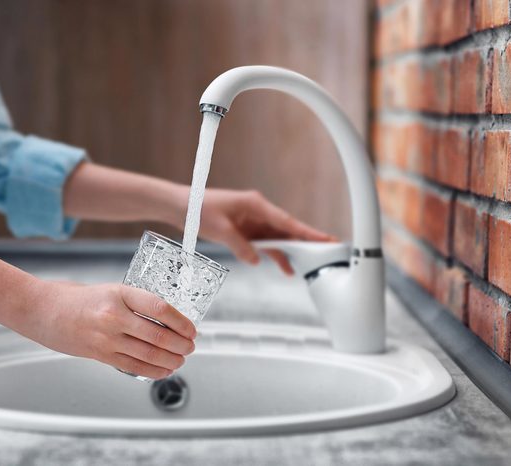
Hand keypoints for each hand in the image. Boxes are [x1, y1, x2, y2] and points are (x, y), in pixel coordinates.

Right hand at [21, 281, 196, 379]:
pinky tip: (164, 370)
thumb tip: (168, 319)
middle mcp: (114, 316)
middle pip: (158, 335)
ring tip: (181, 359)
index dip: (181, 322)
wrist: (43, 310)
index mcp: (120, 293)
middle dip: (181, 345)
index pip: (160, 308)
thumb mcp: (111, 291)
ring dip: (171, 360)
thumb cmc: (79, 299)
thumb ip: (136, 303)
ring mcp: (106, 338)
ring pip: (149, 354)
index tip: (192, 328)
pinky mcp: (100, 355)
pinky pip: (133, 366)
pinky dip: (154, 371)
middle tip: (190, 346)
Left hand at [197, 189, 334, 274]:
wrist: (181, 206)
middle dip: (307, 240)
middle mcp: (258, 211)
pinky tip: (285, 267)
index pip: (286, 221)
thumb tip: (255, 260)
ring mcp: (253, 221)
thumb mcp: (220, 230)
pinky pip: (265, 244)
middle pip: (287, 229)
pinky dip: (274, 254)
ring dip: (290, 251)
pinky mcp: (246, 230)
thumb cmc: (198, 210)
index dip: (307, 232)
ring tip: (309, 265)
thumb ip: (240, 246)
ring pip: (278, 238)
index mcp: (256, 204)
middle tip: (329, 249)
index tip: (325, 238)